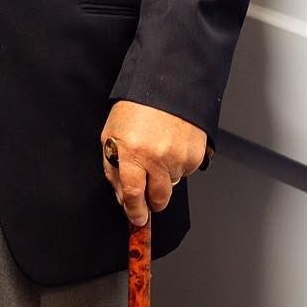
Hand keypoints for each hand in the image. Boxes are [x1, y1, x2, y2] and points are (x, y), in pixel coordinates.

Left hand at [100, 100, 206, 226]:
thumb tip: (123, 198)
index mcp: (131, 151)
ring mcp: (178, 157)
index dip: (134, 211)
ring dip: (164, 177)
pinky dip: (178, 165)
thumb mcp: (111, 135)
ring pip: (172, 184)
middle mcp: (156, 157)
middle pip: (158, 198)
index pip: (132, 194)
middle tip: (147, 191)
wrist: (164, 87)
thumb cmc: (134, 110)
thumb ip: (113, 168)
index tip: (136, 219)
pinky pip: (185, 172)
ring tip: (157, 151)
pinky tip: (170, 145)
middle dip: (152, 201)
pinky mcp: (195, 155)